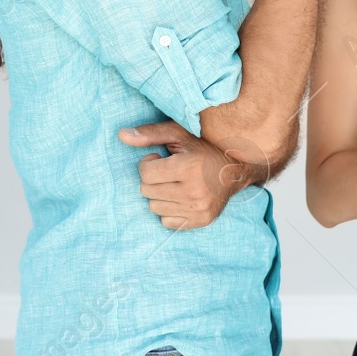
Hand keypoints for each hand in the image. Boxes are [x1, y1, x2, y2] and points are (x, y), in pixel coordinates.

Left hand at [119, 121, 255, 229]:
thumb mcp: (178, 133)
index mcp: (189, 167)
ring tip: (175, 183)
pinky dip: (169, 210)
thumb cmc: (203, 147)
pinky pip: (166, 222)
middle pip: (147, 191)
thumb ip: (149, 134)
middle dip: (153, 179)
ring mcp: (199, 208)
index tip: (161, 158)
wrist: (236, 169)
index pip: (146, 173)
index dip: (149, 164)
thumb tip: (121, 135)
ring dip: (159, 195)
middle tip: (169, 171)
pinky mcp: (202, 221)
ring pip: (154, 207)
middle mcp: (195, 191)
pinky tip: (181, 197)